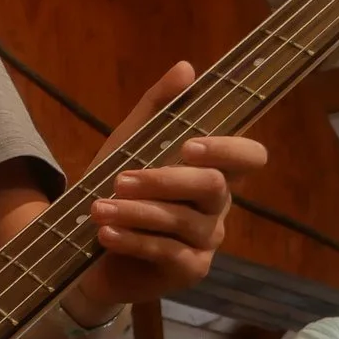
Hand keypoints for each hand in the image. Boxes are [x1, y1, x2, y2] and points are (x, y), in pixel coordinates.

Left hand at [72, 62, 267, 310]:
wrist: (88, 248)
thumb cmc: (117, 191)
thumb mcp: (128, 143)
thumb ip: (157, 107)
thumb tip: (186, 68)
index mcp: (213, 171)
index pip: (249, 157)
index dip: (229, 149)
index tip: (190, 145)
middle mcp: (218, 206)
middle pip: (213, 187)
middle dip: (163, 180)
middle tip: (120, 179)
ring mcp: (207, 240)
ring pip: (183, 220)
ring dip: (136, 212)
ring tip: (98, 209)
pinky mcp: (190, 270)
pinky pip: (167, 252)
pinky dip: (133, 241)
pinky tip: (106, 234)